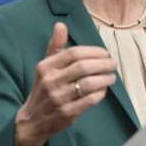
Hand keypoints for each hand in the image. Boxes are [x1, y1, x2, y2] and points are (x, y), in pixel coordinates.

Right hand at [14, 22, 116, 145]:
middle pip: (83, 67)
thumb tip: (60, 24)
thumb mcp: (45, 67)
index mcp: (46, 67)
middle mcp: (51, 81)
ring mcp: (59, 98)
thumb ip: (56, 46)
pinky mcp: (67, 113)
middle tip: (113, 64)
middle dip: (103, 64)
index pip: (74, 53)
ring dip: (105, 79)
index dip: (94, 51)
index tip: (105, 53)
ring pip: (89, 84)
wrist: (32, 121)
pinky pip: (89, 100)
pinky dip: (100, 93)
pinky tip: (103, 90)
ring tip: (112, 77)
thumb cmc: (43, 88)